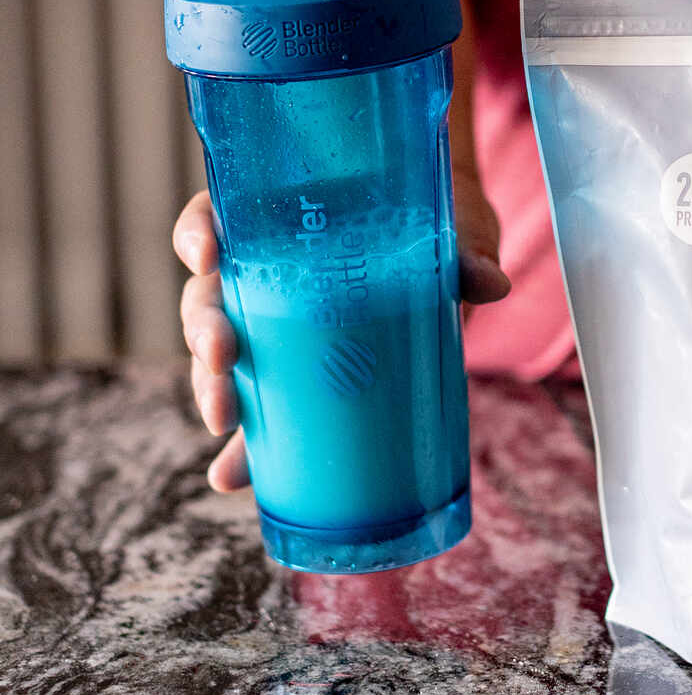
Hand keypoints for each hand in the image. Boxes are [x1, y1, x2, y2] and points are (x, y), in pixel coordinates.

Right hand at [174, 178, 509, 492]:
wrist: (453, 250)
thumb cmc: (437, 223)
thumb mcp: (452, 229)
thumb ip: (465, 252)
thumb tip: (490, 283)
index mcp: (280, 219)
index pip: (214, 219)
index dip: (197, 235)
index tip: (206, 254)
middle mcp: (261, 271)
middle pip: (207, 297)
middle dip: (204, 330)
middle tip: (222, 357)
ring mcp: (274, 327)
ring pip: (218, 355)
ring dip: (210, 387)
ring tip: (224, 422)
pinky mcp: (297, 376)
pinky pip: (257, 407)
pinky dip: (242, 445)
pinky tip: (231, 475)